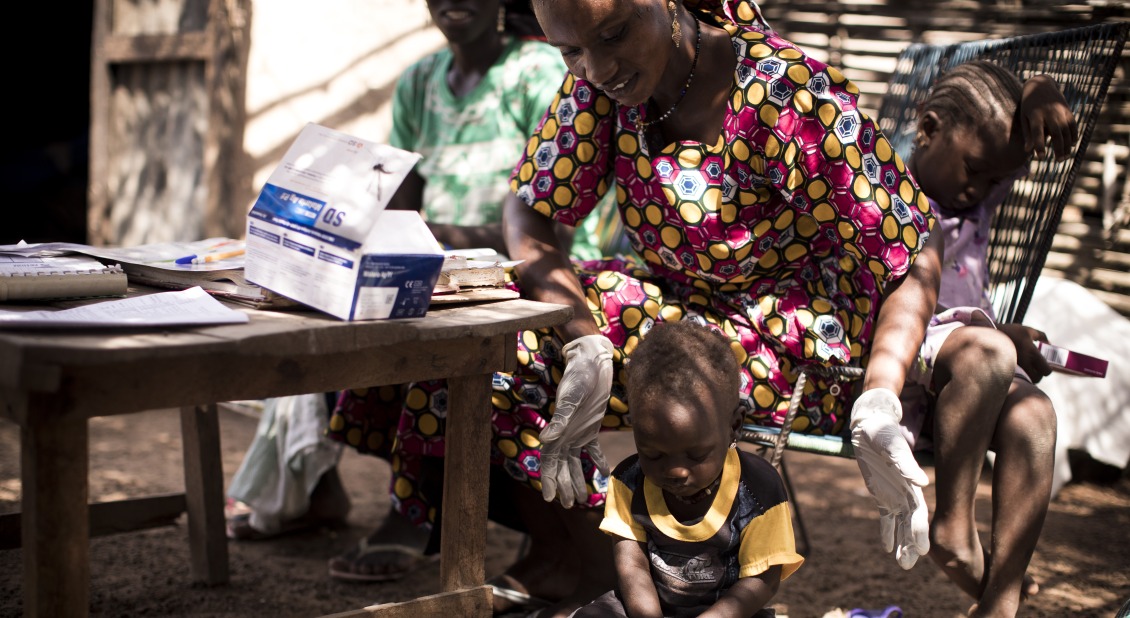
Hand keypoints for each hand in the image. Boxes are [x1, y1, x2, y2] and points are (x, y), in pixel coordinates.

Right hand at [539, 334, 613, 507]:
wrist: (592, 360)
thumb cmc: (579, 376)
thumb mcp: (571, 398)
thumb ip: (560, 421)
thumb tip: (545, 442)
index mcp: (557, 430)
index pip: (549, 460)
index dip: (549, 479)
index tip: (551, 498)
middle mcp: (565, 433)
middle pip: (561, 465)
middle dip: (563, 485)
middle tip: (568, 505)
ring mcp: (577, 431)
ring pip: (574, 461)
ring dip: (576, 478)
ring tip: (581, 498)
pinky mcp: (590, 426)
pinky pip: (591, 448)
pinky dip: (596, 460)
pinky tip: (602, 472)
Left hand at [850, 387, 929, 569]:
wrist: (871, 424)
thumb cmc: (883, 432)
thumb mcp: (893, 447)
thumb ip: (908, 465)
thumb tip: (923, 484)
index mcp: (911, 484)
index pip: (918, 513)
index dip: (919, 532)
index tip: (923, 551)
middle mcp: (906, 492)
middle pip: (911, 524)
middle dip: (911, 544)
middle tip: (909, 564)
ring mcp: (894, 494)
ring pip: (900, 524)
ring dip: (901, 543)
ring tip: (903, 564)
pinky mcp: (881, 494)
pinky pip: (885, 517)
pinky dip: (887, 531)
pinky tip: (888, 548)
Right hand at [997, 322, 1051, 382]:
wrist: (990, 335)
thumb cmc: (1011, 332)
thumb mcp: (1028, 330)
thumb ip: (1041, 336)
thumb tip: (1049, 343)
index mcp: (1032, 352)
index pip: (1046, 370)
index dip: (1047, 370)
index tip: (1044, 366)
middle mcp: (1024, 361)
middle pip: (1036, 379)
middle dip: (1037, 376)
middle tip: (1036, 370)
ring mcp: (1015, 366)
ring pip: (1026, 380)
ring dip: (1028, 377)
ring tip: (1026, 370)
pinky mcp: (1007, 368)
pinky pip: (1017, 377)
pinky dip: (1019, 376)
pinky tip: (1017, 368)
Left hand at [1020, 75, 1077, 160]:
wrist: (1040, 85)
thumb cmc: (1028, 105)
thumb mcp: (1024, 118)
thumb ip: (1027, 134)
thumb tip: (1028, 151)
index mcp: (1035, 115)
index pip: (1037, 133)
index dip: (1039, 145)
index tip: (1041, 158)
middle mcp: (1049, 113)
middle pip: (1056, 133)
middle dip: (1058, 148)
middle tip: (1059, 161)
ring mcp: (1060, 111)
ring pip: (1066, 130)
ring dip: (1067, 144)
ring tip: (1065, 157)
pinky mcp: (1067, 109)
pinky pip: (1072, 124)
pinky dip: (1074, 134)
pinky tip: (1073, 144)